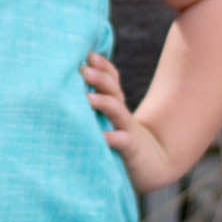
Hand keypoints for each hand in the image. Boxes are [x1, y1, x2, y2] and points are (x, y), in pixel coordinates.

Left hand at [82, 52, 176, 193]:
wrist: (153, 166)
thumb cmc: (120, 143)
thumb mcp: (109, 122)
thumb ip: (94, 106)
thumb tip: (68, 88)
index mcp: (115, 106)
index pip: (111, 80)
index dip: (102, 66)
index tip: (88, 55)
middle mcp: (121, 115)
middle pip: (113, 90)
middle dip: (99, 77)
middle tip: (82, 69)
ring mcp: (127, 131)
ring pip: (117, 112)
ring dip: (104, 102)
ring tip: (88, 98)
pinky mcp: (131, 151)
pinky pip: (123, 142)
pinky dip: (113, 138)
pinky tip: (102, 137)